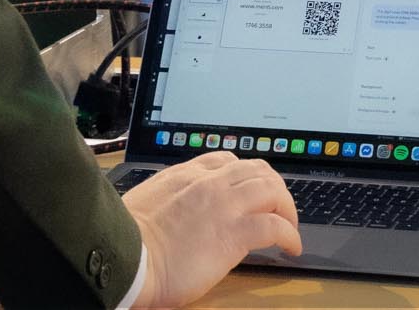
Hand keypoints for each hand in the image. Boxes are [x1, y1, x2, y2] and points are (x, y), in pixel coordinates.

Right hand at [125, 150, 300, 306]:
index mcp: (186, 174)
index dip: (246, 174)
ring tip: (290, 225)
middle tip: (279, 206)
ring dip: (287, 207)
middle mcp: (209, 183)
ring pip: (272, 190)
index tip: (252, 189)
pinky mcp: (233, 234)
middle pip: (258, 170)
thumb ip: (169, 196)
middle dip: (275, 187)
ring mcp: (224, 206)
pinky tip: (292, 246)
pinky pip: (275, 226)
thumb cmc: (126, 238)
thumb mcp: (147, 200)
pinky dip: (290, 234)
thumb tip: (177, 209)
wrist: (126, 258)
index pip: (228, 160)